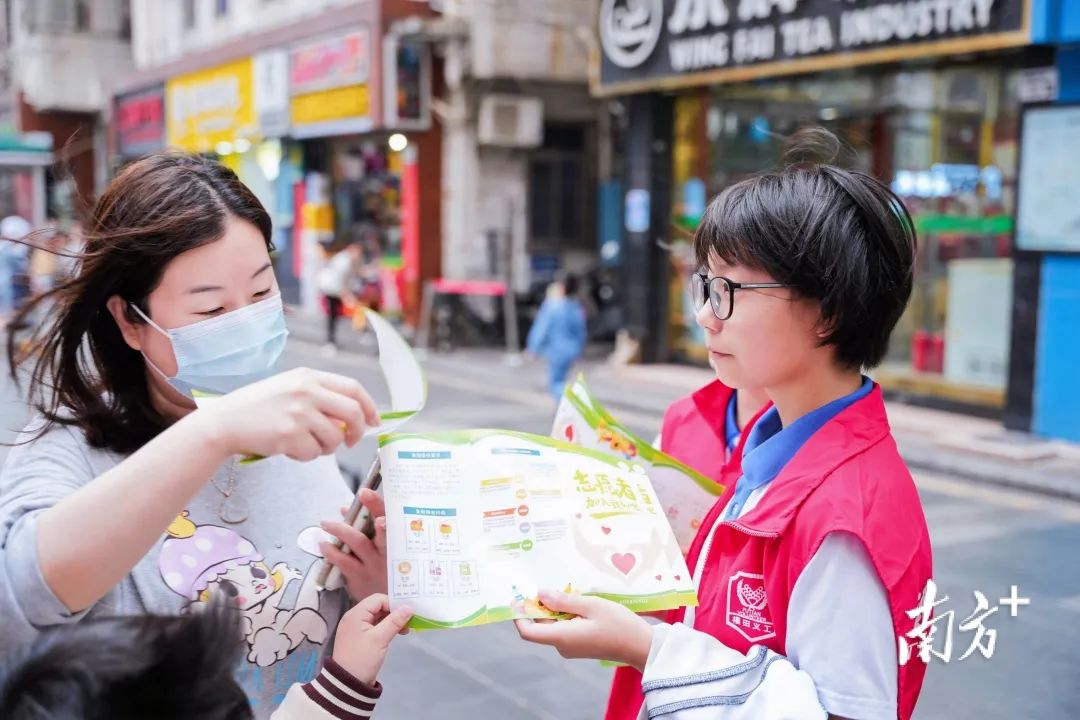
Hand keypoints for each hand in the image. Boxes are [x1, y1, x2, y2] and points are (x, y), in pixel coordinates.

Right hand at [197, 368, 379, 460]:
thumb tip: (353, 419)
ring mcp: (298, 412)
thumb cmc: (258, 407)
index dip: (369, 406)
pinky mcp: (289, 434)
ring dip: (325, 448)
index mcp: (308, 376)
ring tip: (305, 443)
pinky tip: (288, 448)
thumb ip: (320, 397)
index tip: (374, 421)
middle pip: (352, 412)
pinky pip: (314, 453)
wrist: (225, 421)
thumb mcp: (290, 388)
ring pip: (334, 438)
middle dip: (357, 432)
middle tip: (350, 442)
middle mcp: (306, 390)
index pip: (353, 388)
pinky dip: (306, 456)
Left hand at [320, 489, 388, 597]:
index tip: (364, 492)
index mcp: (397, 542)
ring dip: (341, 531)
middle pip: (379, 529)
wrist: (393, 605)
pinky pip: (344, 563)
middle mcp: (388, 552)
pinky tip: (324, 546)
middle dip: (367, 513)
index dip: (377, 504)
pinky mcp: (360, 578)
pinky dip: (332, 553)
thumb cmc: (388, 571)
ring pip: (358, 544)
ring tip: (326, 523)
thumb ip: (368, 529)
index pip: (390, 518)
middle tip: (350, 503)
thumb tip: (345, 510)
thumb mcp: (388, 550)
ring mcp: (374, 566)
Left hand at [332, 593, 411, 684]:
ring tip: (405, 630)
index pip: (378, 599)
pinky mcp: (360, 638)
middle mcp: (354, 618)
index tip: (407, 613)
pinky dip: (385, 628)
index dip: (393, 604)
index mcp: (356, 614)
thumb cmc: (363, 658)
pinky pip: (375, 627)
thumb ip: (394, 621)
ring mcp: (356, 628)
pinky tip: (396, 634)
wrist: (347, 683)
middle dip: (394, 613)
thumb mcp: (380, 639)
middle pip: (378, 607)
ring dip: (391, 621)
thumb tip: (409, 607)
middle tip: (409, 622)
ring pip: (377, 617)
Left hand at [514, 590, 652, 670]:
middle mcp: (562, 646)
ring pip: (553, 625)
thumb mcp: (592, 606)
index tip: (518, 596)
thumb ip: (564, 601)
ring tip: (572, 591)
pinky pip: (565, 628)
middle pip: (540, 625)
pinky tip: (580, 602)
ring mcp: (571, 647)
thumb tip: (539, 594)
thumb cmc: (619, 625)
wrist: (642, 647)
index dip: (519, 614)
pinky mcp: (579, 646)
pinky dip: (567, 614)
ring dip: (557, 608)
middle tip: (553, 584)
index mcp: (561, 637)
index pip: (527, 631)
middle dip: (542, 605)